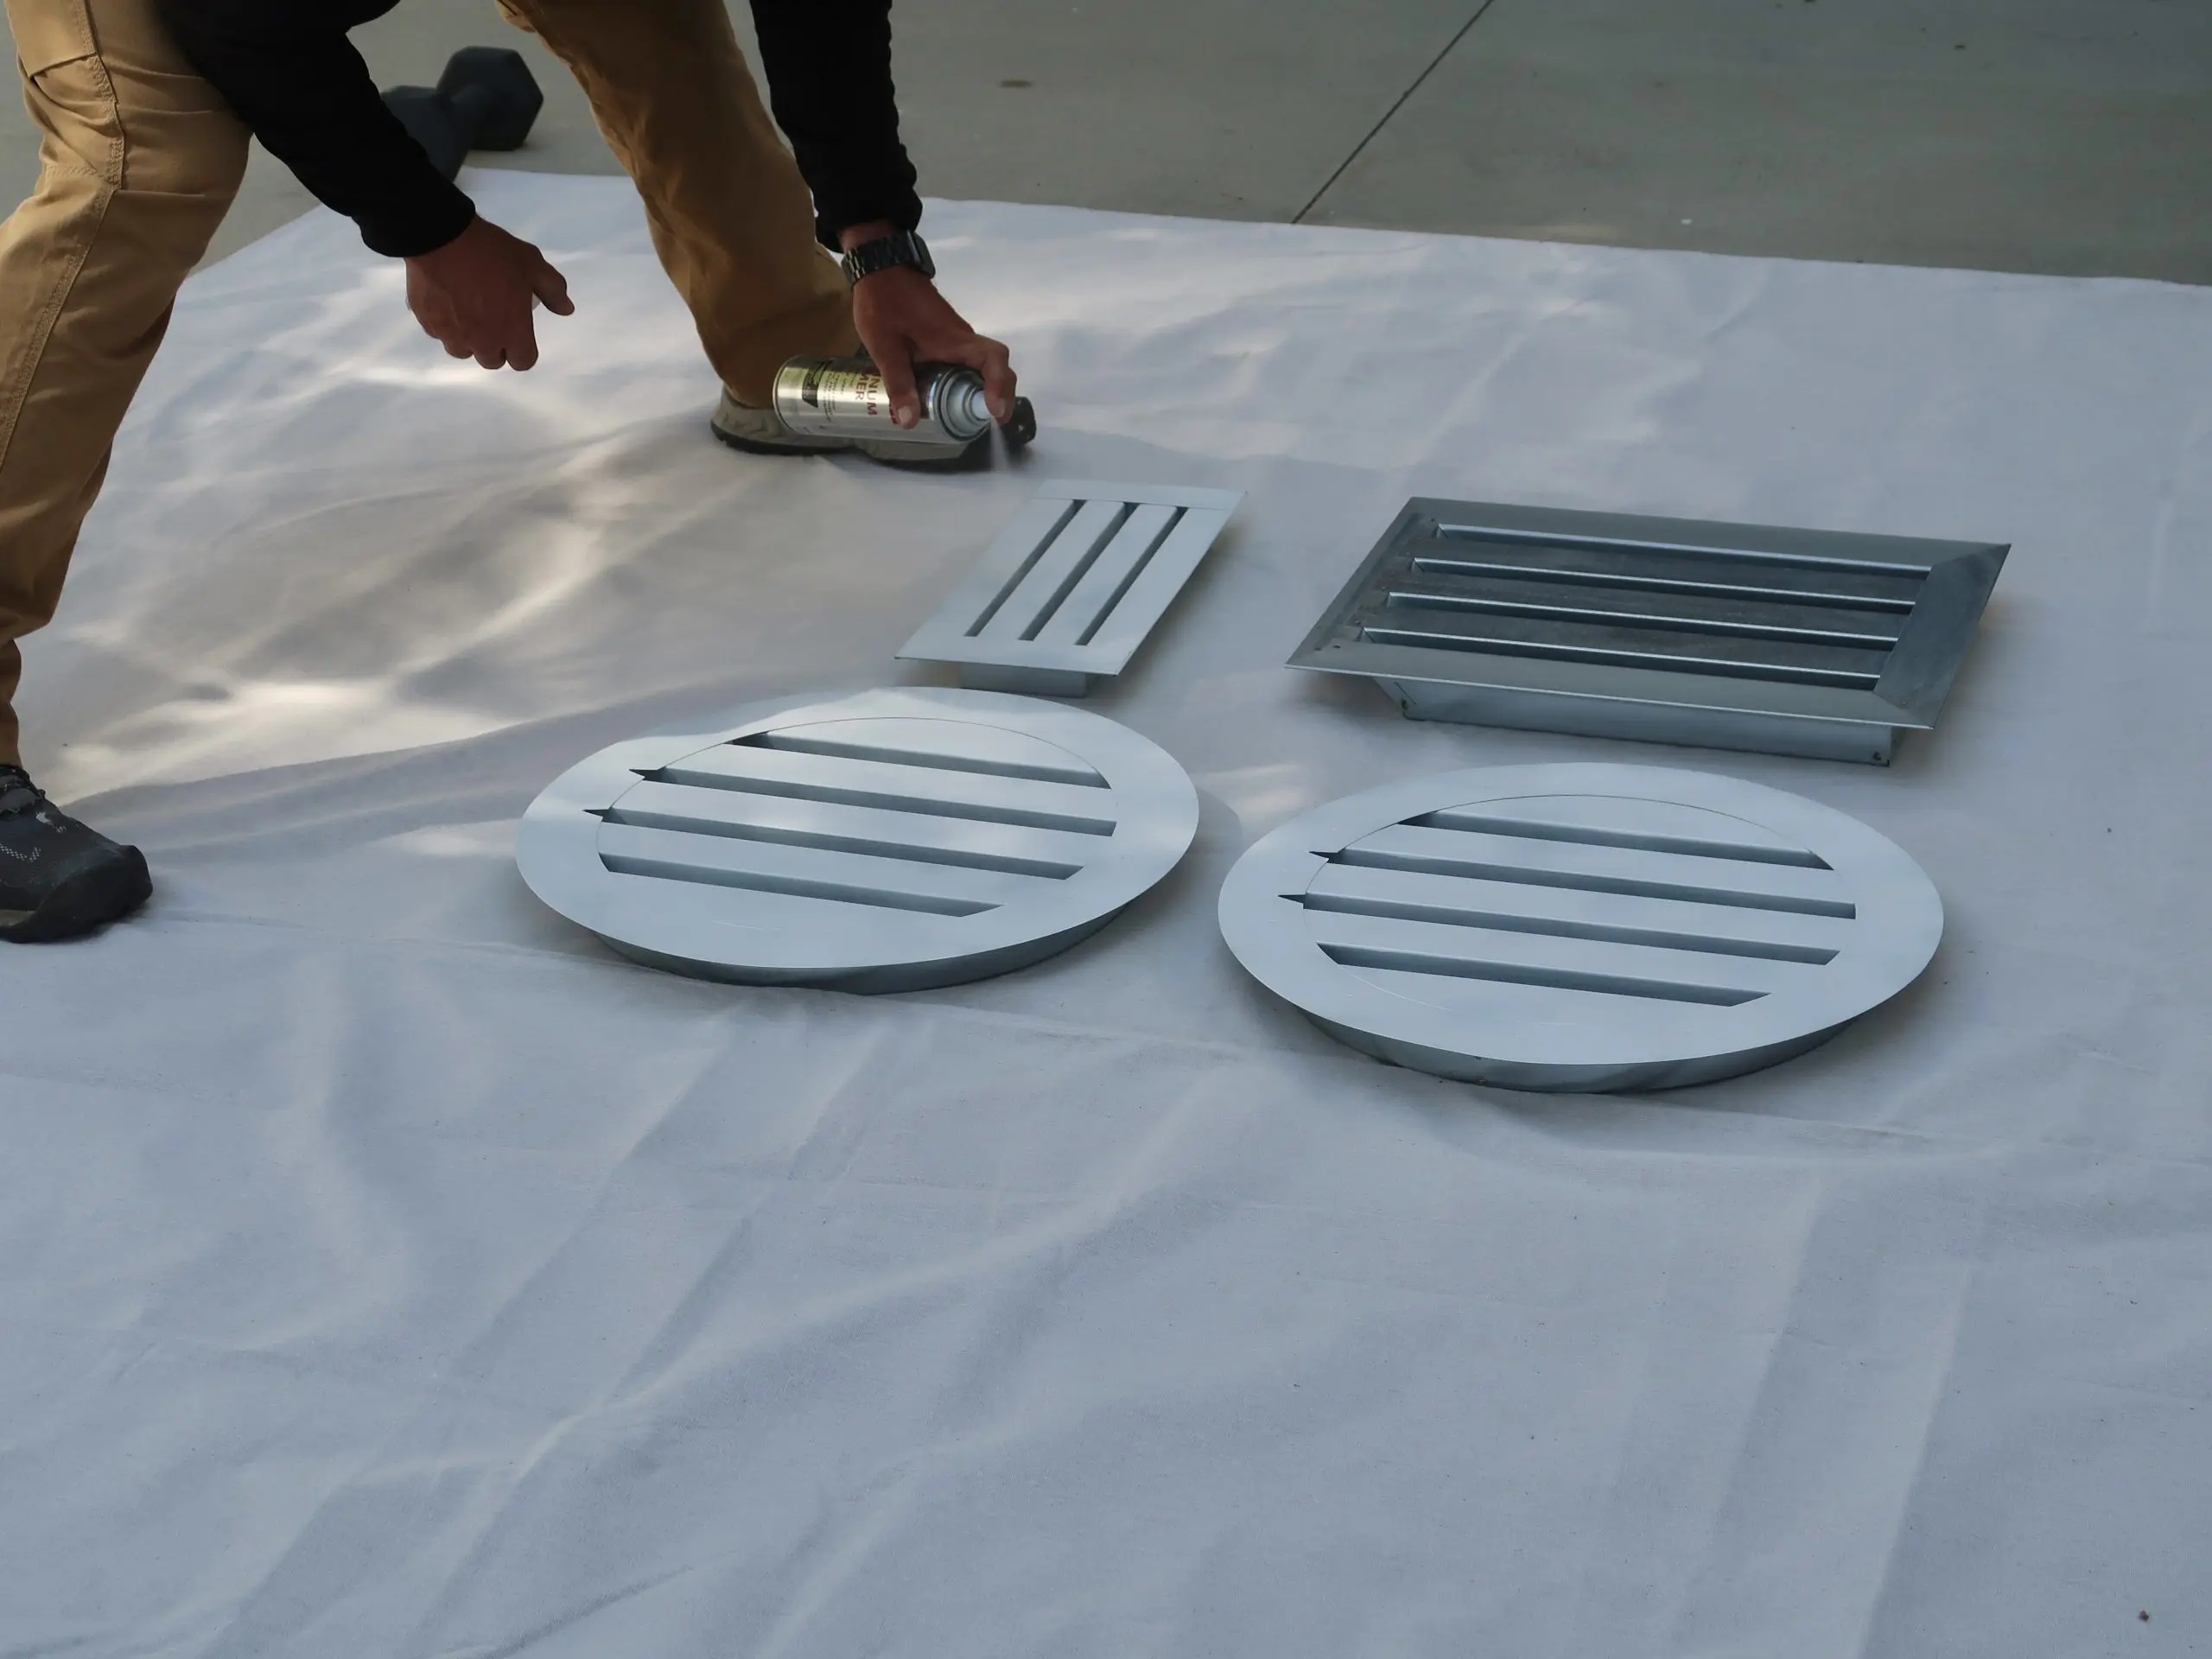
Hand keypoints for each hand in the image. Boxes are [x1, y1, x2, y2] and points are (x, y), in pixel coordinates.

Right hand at [404, 217, 573, 370]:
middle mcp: (482, 341)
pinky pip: (440, 334)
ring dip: (469, 340)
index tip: (519, 332)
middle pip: (493, 360)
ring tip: (468, 313)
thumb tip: (567, 310)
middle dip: (496, 346)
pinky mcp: (428, 323)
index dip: (523, 350)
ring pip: (463, 351)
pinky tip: (447, 302)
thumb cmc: (492, 253)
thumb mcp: (532, 264)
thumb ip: (553, 290)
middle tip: (493, 318)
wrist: (442, 236)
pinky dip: (446, 325)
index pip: (523, 362)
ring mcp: (452, 335)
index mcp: (512, 331)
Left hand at [843, 234, 1015, 428]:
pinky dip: (968, 381)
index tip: (994, 412)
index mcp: (954, 340)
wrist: (881, 268)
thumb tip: (909, 422)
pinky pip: (968, 362)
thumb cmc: (883, 303)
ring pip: (984, 365)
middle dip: (1001, 394)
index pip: (994, 359)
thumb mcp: (885, 347)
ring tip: (972, 417)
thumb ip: (899, 383)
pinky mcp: (948, 338)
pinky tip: (950, 399)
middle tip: (992, 422)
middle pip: (998, 365)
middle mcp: (963, 339)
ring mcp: (958, 338)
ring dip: (985, 390)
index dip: (1000, 386)